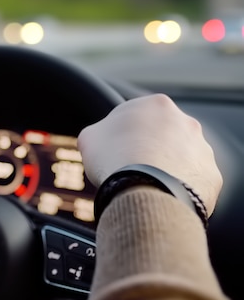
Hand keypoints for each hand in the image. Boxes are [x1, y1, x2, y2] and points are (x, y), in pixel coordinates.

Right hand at [78, 94, 221, 214]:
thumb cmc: (114, 158)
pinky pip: (192, 181)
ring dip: (166, 167)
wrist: (145, 191)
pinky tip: (162, 195)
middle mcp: (185, 122)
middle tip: (130, 167)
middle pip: (162, 135)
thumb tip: (103, 138)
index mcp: (156, 104)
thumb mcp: (89, 137)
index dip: (122, 134)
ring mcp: (202, 149)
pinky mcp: (211, 176)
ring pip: (180, 157)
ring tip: (146, 185)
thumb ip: (100, 131)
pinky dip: (178, 187)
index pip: (137, 116)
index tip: (114, 149)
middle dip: (148, 148)